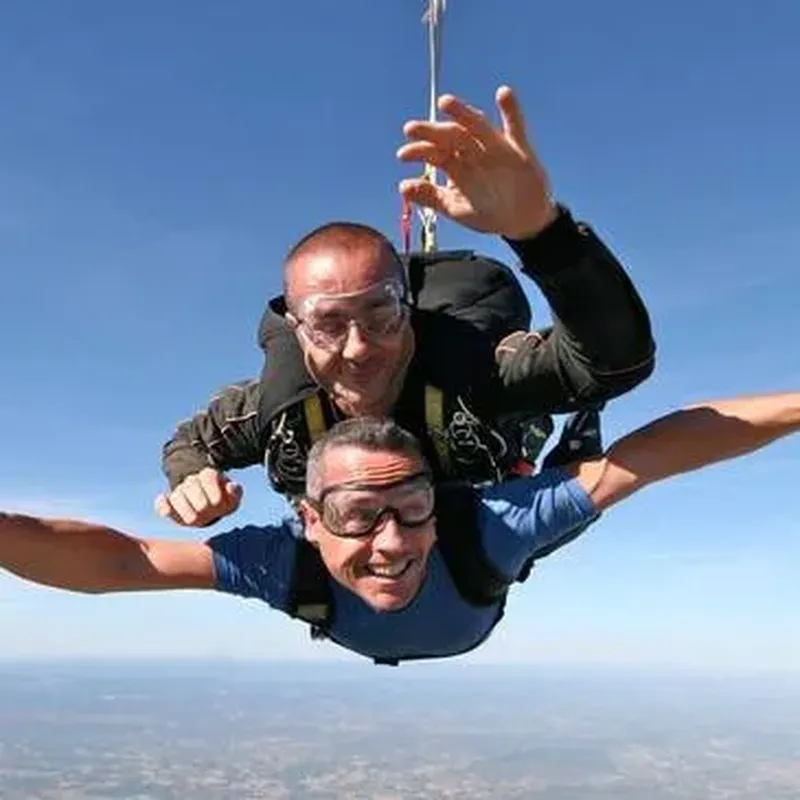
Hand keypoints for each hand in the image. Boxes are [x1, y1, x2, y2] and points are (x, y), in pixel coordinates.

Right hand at [154, 468, 242, 527]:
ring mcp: (179, 491)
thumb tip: (231, 487)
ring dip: (186, 510)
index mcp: (208, 475)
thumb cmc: (222, 503)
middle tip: (207, 512)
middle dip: (201, 505)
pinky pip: (161, 504)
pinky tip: (167, 510)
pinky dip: (162, 506)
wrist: (208, 506)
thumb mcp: (233, 499)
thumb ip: (236, 493)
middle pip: (192, 488)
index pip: (208, 476)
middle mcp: (192, 480)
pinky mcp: (169, 503)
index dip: (214, 494)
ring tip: (194, 518)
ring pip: (177, 496)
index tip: (218, 505)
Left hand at [397, 85, 557, 240]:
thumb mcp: (456, 208)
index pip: (435, 152)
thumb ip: (431, 197)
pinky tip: (503, 93)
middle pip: (451, 135)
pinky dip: (511, 110)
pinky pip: (515, 127)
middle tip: (411, 129)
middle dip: (432, 132)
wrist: (521, 222)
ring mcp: (495, 148)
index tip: (403, 155)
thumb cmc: (486, 212)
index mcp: (456, 165)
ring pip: (477, 126)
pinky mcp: (518, 149)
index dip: (419, 151)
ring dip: (462, 113)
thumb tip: (402, 186)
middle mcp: (473, 152)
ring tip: (445, 102)